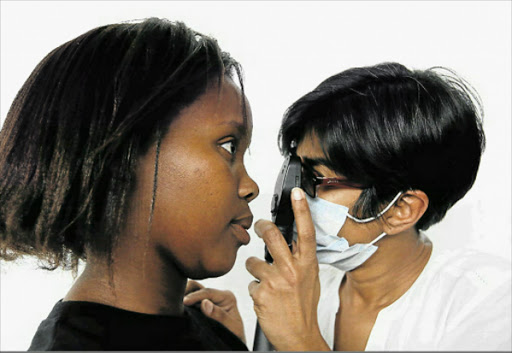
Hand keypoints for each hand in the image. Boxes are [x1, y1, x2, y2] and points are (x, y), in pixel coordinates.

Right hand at [183, 280, 245, 343]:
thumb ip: (218, 315)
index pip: (207, 292)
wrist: (232, 342)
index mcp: (226, 296)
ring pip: (190, 292)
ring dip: (184, 297)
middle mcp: (216, 296)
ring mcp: (207, 300)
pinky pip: (188, 302)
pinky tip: (179, 310)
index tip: (184, 302)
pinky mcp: (199, 306)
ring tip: (178, 307)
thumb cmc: (234, 335)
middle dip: (187, 292)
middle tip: (178, 302)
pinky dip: (182, 304)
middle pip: (197, 287)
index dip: (194, 296)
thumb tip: (204, 303)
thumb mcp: (230, 325)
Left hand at [246, 187, 329, 350]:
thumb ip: (300, 260)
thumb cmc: (304, 308)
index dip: (301, 209)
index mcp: (307, 264)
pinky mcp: (261, 293)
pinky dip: (255, 289)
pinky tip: (265, 298)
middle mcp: (293, 270)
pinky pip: (250, 283)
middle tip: (258, 225)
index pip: (306, 232)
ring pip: (253, 261)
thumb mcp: (310, 279)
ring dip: (254, 270)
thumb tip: (291, 244)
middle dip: (261, 226)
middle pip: (273, 236)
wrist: (299, 336)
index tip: (296, 193)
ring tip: (266, 282)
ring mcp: (276, 281)